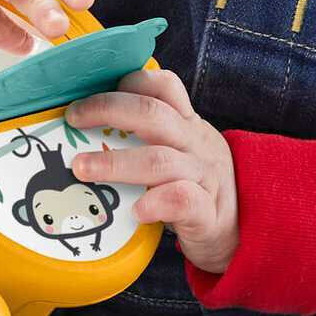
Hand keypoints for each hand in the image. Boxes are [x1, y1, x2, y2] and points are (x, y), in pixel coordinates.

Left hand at [68, 67, 239, 275]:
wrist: (241, 234)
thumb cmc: (192, 190)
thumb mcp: (175, 152)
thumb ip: (142, 137)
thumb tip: (77, 128)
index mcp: (186, 124)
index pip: (163, 85)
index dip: (128, 82)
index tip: (89, 94)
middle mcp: (196, 144)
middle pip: (153, 113)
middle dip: (107, 110)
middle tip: (73, 119)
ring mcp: (204, 177)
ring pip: (160, 159)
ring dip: (115, 162)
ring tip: (82, 168)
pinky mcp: (208, 213)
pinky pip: (183, 200)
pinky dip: (156, 202)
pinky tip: (135, 210)